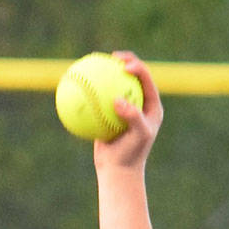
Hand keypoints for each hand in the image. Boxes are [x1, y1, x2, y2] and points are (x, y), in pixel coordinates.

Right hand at [93, 51, 162, 172]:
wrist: (118, 171)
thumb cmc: (131, 155)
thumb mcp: (138, 137)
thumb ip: (133, 116)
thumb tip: (117, 100)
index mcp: (151, 105)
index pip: (146, 79)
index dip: (137, 66)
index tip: (123, 66)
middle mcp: (139, 104)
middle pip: (131, 76)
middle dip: (123, 61)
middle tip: (111, 57)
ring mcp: (123, 108)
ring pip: (113, 85)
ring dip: (104, 72)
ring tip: (93, 62)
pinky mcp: (109, 114)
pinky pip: (98, 99)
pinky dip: (89, 92)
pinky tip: (78, 84)